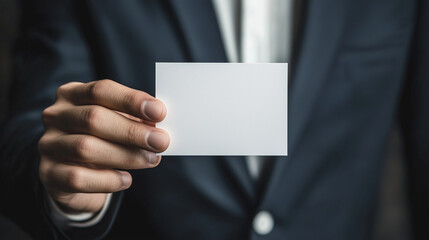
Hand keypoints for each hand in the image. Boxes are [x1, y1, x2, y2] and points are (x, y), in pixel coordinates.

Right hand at [38, 80, 168, 212]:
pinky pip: (78, 177)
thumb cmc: (102, 140)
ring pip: (86, 148)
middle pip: (94, 118)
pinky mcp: (49, 173)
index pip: (101, 90)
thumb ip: (134, 121)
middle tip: (161, 141)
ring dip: (125, 155)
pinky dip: (107, 179)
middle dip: (132, 131)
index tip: (159, 112)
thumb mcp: (117, 123)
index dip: (131, 100)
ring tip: (151, 160)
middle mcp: (56, 115)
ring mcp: (49, 144)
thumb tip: (158, 126)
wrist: (74, 175)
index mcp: (73, 94)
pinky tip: (126, 179)